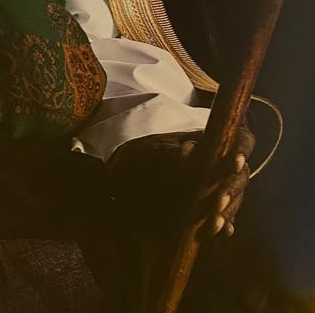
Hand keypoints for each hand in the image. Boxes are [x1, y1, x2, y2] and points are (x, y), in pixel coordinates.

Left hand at [108, 126, 254, 238]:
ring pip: (234, 198)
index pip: (241, 140)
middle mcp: (220, 164)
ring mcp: (217, 187)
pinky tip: (222, 231)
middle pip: (240, 174)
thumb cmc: (145, 153)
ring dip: (228, 210)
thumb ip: (174, 150)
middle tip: (219, 200)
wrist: (129, 173)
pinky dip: (223, 224)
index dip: (243, 148)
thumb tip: (191, 149)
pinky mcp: (210, 208)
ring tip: (215, 223)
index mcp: (212, 142)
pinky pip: (224, 217)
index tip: (236, 160)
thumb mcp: (156, 148)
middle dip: (232, 188)